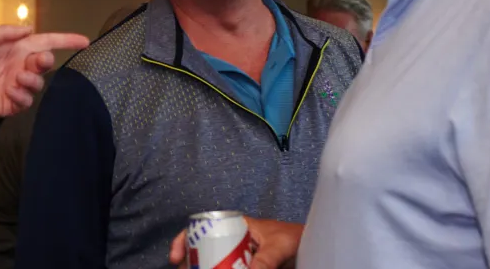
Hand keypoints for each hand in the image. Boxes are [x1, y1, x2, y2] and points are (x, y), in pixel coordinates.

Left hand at [0, 25, 88, 120]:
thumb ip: (6, 32)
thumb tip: (29, 28)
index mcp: (15, 48)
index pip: (45, 42)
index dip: (65, 40)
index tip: (84, 41)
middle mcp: (18, 66)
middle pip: (45, 63)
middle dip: (45, 62)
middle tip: (35, 62)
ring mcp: (15, 85)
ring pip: (38, 84)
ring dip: (32, 80)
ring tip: (16, 79)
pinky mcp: (10, 103)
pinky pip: (26, 101)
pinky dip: (21, 96)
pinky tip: (8, 92)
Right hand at [168, 218, 302, 268]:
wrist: (313, 246)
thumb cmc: (295, 237)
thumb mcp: (278, 246)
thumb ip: (266, 261)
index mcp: (235, 225)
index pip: (201, 228)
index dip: (183, 240)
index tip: (176, 256)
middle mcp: (232, 239)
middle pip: (202, 249)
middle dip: (190, 261)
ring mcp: (238, 255)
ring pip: (213, 262)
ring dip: (204, 266)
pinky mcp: (246, 267)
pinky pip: (227, 268)